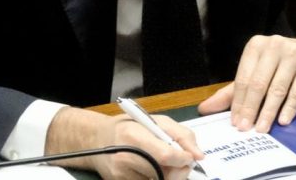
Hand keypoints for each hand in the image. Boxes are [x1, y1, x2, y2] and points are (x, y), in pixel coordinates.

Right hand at [46, 107, 203, 179]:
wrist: (97, 140)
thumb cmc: (130, 127)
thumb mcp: (157, 121)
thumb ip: (181, 135)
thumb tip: (199, 156)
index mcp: (134, 135)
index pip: (165, 155)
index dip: (182, 159)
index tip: (189, 158)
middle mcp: (125, 157)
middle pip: (163, 174)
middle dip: (179, 171)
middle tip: (181, 164)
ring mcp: (120, 175)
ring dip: (169, 177)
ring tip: (166, 166)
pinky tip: (154, 172)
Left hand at [198, 28, 295, 132]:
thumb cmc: (285, 63)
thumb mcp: (259, 72)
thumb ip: (233, 91)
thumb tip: (205, 108)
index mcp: (256, 46)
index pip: (243, 78)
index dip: (237, 102)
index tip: (235, 123)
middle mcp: (273, 45)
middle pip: (258, 83)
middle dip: (250, 109)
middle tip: (245, 129)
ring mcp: (293, 53)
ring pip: (277, 88)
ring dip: (268, 112)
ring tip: (261, 129)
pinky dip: (289, 108)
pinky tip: (283, 121)